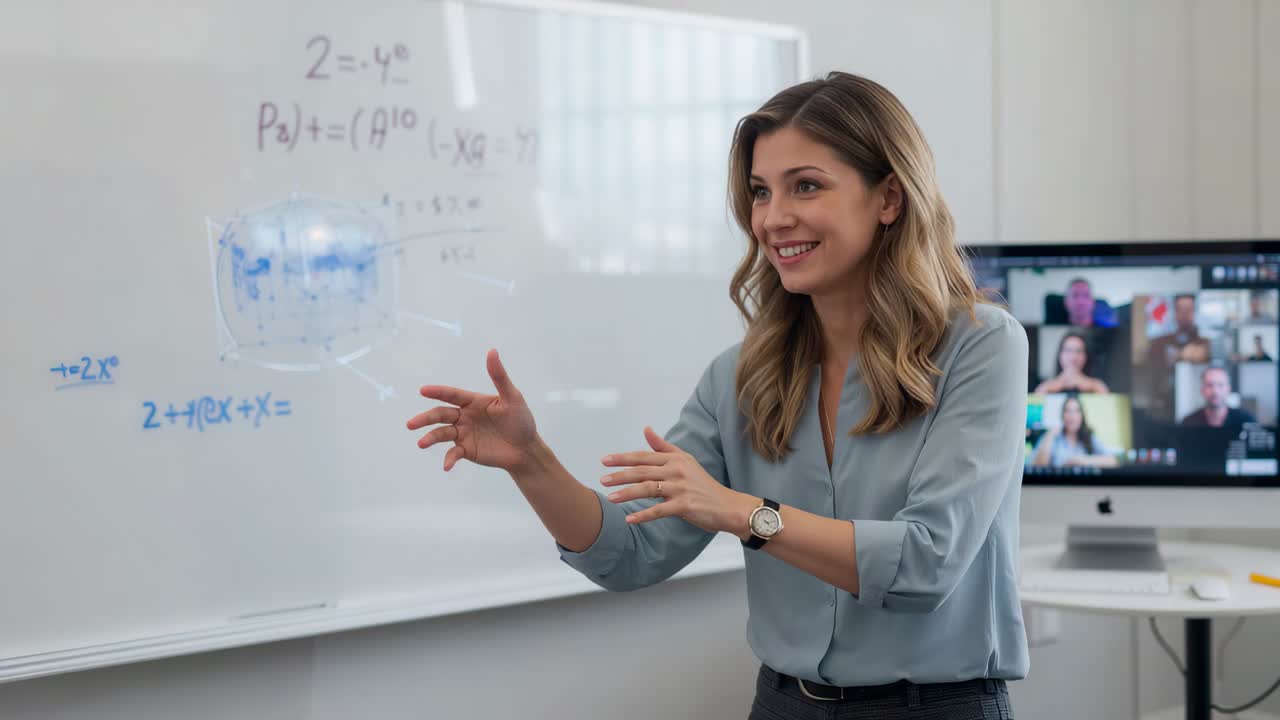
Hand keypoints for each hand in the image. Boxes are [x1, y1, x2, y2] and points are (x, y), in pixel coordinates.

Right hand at [406, 349, 538, 471]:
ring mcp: (464, 434)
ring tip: (421, 443)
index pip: (452, 395)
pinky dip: (449, 459)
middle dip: (426, 418)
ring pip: (442, 433)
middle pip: (441, 414)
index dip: (438, 392)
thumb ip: (499, 377)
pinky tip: (447, 466)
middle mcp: (464, 416)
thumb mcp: (512, 398)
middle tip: (411, 424)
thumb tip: (492, 351)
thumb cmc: (521, 421)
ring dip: (431, 438)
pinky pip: (453, 453)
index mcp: (473, 402)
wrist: (526, 449)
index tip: (423, 390)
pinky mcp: (466, 450)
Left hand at [600, 427, 755, 536]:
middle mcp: (677, 470)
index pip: (644, 456)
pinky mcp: (684, 506)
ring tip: (611, 498)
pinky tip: (629, 519)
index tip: (605, 461)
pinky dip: (643, 515)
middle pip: (643, 471)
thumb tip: (646, 429)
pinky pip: (659, 510)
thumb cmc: (703, 484)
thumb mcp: (685, 460)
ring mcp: (680, 488)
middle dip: (620, 475)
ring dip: (627, 494)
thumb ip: (663, 446)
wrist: (727, 505)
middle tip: (602, 479)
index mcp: (675, 459)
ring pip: (648, 489)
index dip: (623, 458)